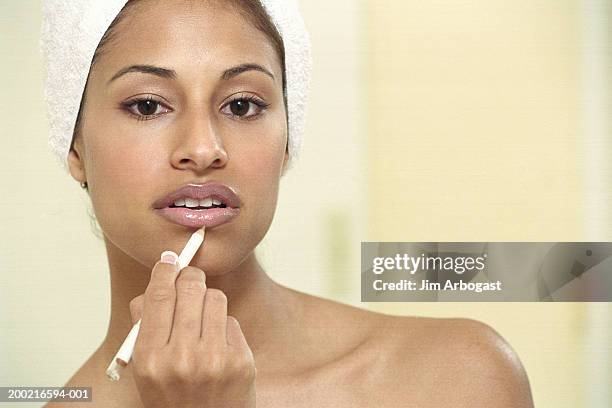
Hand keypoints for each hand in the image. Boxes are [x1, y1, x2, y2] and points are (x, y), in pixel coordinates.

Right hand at [128, 251, 255, 407]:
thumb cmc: (174, 397)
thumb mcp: (145, 370)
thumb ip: (143, 327)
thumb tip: (155, 283)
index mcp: (150, 359)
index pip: (158, 297)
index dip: (164, 271)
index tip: (168, 260)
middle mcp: (182, 359)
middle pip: (190, 288)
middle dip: (190, 277)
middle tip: (190, 278)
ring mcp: (215, 360)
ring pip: (215, 298)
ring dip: (208, 301)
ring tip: (203, 320)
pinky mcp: (241, 362)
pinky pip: (232, 321)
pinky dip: (224, 327)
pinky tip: (218, 346)